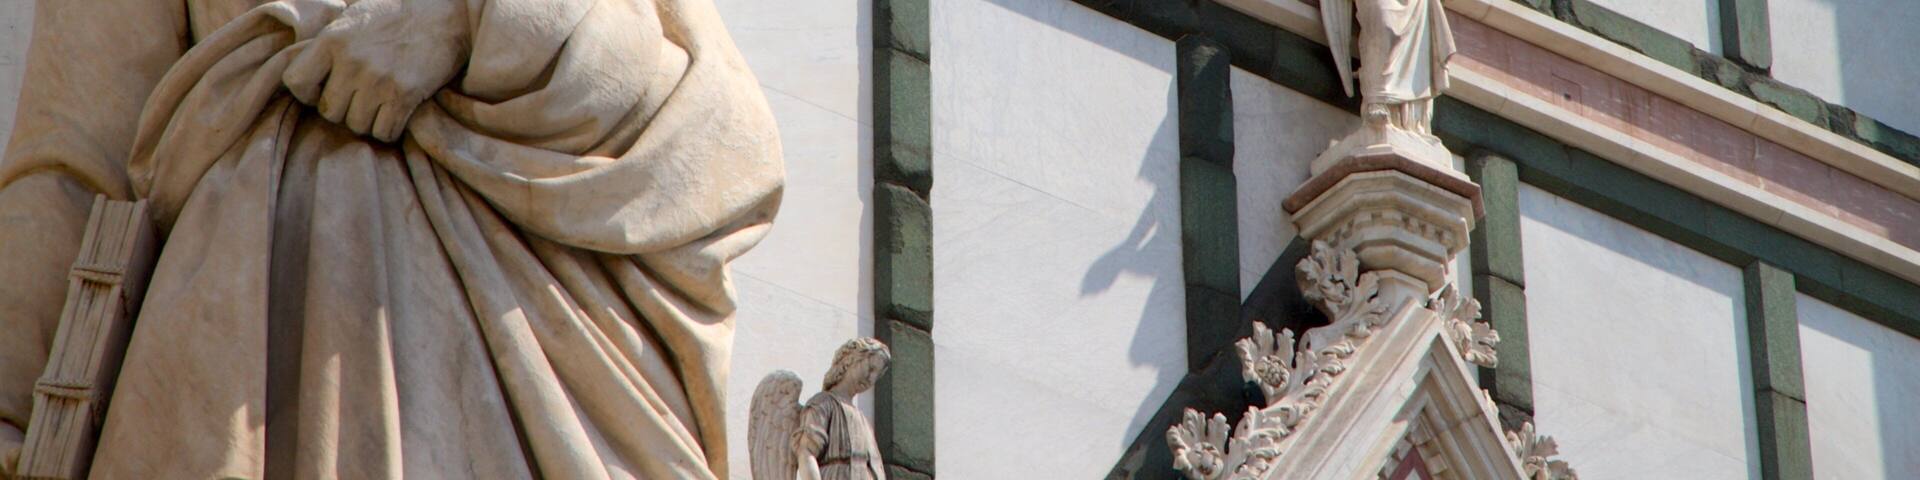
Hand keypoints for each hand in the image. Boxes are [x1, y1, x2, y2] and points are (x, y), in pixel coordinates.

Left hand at [283, 0, 469, 141]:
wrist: (447, 17)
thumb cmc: (397, 17)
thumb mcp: (352, 20)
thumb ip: (327, 46)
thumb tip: (304, 73)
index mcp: (332, 41)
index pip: (295, 82)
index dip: (308, 92)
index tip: (325, 90)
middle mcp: (352, 61)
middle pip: (329, 112)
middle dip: (344, 110)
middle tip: (360, 99)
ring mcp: (378, 80)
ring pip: (357, 126)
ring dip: (368, 121)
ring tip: (380, 105)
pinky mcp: (404, 95)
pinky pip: (384, 132)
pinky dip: (390, 129)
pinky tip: (397, 113)